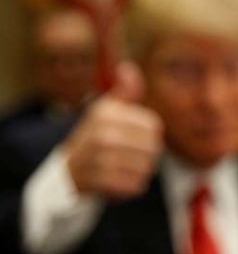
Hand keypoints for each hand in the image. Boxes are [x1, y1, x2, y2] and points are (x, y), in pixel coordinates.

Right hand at [64, 62, 163, 199]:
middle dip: (147, 154)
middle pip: (153, 148)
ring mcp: (100, 159)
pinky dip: (132, 185)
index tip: (135, 136)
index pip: (153, 126)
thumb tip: (128, 68)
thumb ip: (125, 90)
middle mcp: (101, 134)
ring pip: (147, 167)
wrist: (69, 169)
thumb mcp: (108, 109)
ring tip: (123, 166)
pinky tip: (117, 179)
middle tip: (130, 154)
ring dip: (140, 170)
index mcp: (106, 113)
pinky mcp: (103, 183)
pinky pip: (137, 185)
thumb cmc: (97, 135)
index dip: (150, 134)